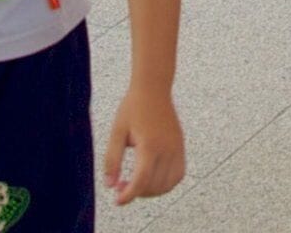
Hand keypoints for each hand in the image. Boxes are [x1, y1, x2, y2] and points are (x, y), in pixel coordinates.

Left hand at [104, 81, 186, 203]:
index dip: (128, 195)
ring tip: (135, 182)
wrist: (154, 89)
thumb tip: (110, 185)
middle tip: (120, 185)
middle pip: (154, 186)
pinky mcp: (181, 147)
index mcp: (149, 145)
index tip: (117, 201)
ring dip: (151, 190)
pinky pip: (178, 175)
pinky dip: (166, 183)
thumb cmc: (133, 108)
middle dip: (137, 192)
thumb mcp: (117, 132)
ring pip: (169, 184)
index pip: (141, 180)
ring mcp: (177, 149)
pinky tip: (152, 177)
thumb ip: (112, 160)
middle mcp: (167, 149)